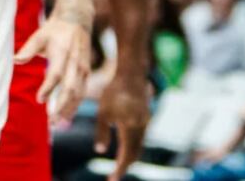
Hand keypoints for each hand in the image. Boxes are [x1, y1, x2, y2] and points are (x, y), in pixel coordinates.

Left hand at [14, 5, 92, 121]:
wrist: (77, 20)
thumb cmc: (54, 30)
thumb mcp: (39, 36)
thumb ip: (28, 50)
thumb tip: (15, 60)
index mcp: (62, 53)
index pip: (56, 74)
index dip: (48, 88)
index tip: (39, 100)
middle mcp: (75, 62)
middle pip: (70, 88)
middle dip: (61, 106)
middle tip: (51, 121)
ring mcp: (83, 68)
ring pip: (79, 93)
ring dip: (69, 109)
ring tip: (59, 122)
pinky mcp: (86, 72)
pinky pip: (83, 92)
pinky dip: (76, 104)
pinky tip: (68, 114)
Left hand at [93, 61, 152, 179]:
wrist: (131, 73)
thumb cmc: (114, 91)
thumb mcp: (103, 112)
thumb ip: (102, 132)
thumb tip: (99, 151)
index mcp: (131, 129)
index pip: (127, 156)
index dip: (120, 170)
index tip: (112, 180)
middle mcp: (141, 128)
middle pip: (135, 154)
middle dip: (125, 166)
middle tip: (114, 176)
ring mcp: (145, 122)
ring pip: (139, 146)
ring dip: (130, 157)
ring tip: (119, 165)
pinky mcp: (145, 117)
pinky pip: (141, 138)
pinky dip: (133, 146)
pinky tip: (125, 146)